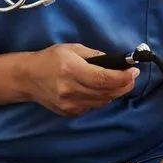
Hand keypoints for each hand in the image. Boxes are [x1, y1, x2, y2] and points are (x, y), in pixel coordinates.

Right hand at [24, 43, 138, 116]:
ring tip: (121, 82)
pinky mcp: (69, 113)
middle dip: (124, 85)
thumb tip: (116, 62)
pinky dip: (102, 99)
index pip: (104, 78)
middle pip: (106, 92)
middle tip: (132, 76)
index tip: (134, 71)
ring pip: (102, 102)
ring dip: (115, 93)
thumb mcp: (72, 49)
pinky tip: (102, 90)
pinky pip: (93, 107)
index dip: (123, 77)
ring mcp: (70, 104)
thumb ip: (95, 56)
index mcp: (72, 70)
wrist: (28, 78)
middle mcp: (71, 89)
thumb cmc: (51, 59)